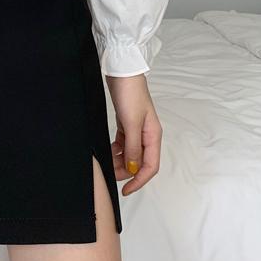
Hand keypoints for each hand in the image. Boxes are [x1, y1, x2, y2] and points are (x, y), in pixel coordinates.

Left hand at [107, 73, 162, 195]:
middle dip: (127, 171)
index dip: (139, 180)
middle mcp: (147, 134)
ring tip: (107, 163)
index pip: (150, 166)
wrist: (122, 71)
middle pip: (140, 162)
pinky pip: (124, 143)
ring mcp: (137, 129)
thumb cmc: (130, 93)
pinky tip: (109, 151)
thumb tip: (134, 169)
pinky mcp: (127, 123)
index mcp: (153, 135)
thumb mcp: (131, 123)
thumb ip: (133, 148)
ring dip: (120, 161)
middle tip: (111, 174)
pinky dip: (117, 150)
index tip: (126, 190)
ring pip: (130, 154)